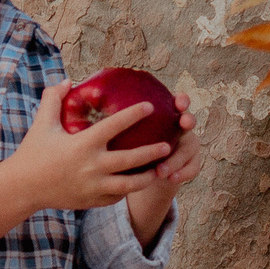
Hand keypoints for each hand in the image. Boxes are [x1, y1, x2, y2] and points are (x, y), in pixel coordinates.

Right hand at [0, 85, 183, 242]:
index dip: (133, 114)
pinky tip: (135, 182)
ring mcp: (93, 187)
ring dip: (146, 177)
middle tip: (167, 144)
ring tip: (160, 169)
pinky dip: (127, 190)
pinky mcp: (92, 201)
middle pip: (131, 159)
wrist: (22, 188)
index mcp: (83, 144)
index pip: (114, 126)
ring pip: (129, 184)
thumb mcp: (42, 124)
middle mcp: (92, 166)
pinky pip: (116, 197)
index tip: (149, 106)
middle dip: (152, 152)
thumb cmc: (33, 152)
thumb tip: (66, 81)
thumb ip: (53, 100)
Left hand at [121, 96, 201, 250]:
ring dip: (177, 157)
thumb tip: (78, 89)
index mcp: (166, 113)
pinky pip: (191, 168)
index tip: (177, 101)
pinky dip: (183, 173)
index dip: (180, 100)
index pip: (176, 102)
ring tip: (162, 169)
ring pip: (189, 149)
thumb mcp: (122, 125)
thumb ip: (111, 112)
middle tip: (183, 123)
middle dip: (188, 121)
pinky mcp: (189, 164)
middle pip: (187, 122)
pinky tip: (172, 179)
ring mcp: (187, 145)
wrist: (148, 164)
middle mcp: (179, 127)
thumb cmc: (128, 139)